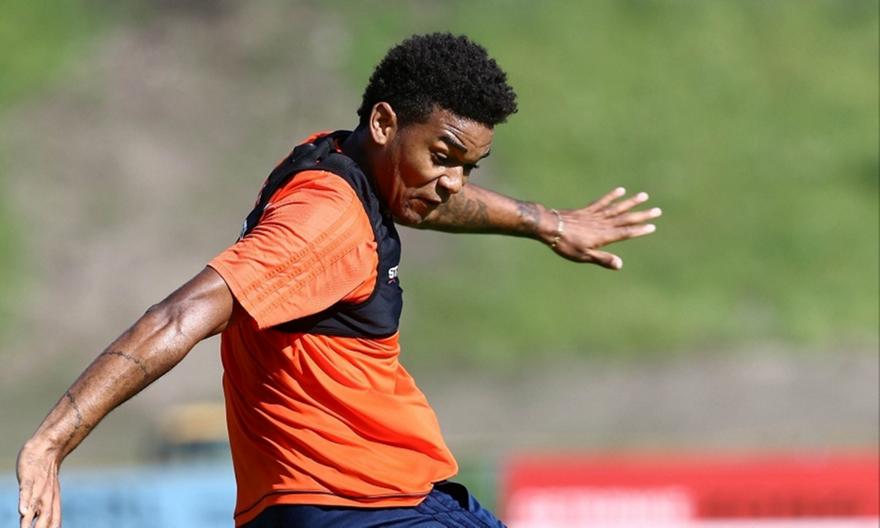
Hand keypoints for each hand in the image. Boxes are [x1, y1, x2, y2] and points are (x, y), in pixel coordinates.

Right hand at [17, 441, 61, 527]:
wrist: (48, 448)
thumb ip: (44, 511)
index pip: (54, 525)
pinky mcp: (29, 479)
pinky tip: (23, 512)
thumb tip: (36, 523)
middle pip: (46, 522)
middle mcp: (47, 499)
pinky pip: (26, 492)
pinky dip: (25, 502)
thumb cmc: (45, 474)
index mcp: (52, 504)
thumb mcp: (47, 494)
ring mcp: (38, 489)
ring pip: (35, 509)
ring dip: (32, 524)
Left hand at [546, 187, 660, 268]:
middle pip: (626, 219)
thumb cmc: (565, 245)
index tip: (652, 226)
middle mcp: (602, 224)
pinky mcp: (587, 210)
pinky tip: (621, 190)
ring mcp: (595, 215)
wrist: (549, 227)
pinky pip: (602, 201)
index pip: (626, 233)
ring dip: (631, 202)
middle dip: (642, 215)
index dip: (639, 230)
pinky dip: (612, 196)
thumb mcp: (584, 256)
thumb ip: (602, 259)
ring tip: (644, 196)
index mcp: (604, 236)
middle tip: (657, 210)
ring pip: (617, 207)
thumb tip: (620, 265)